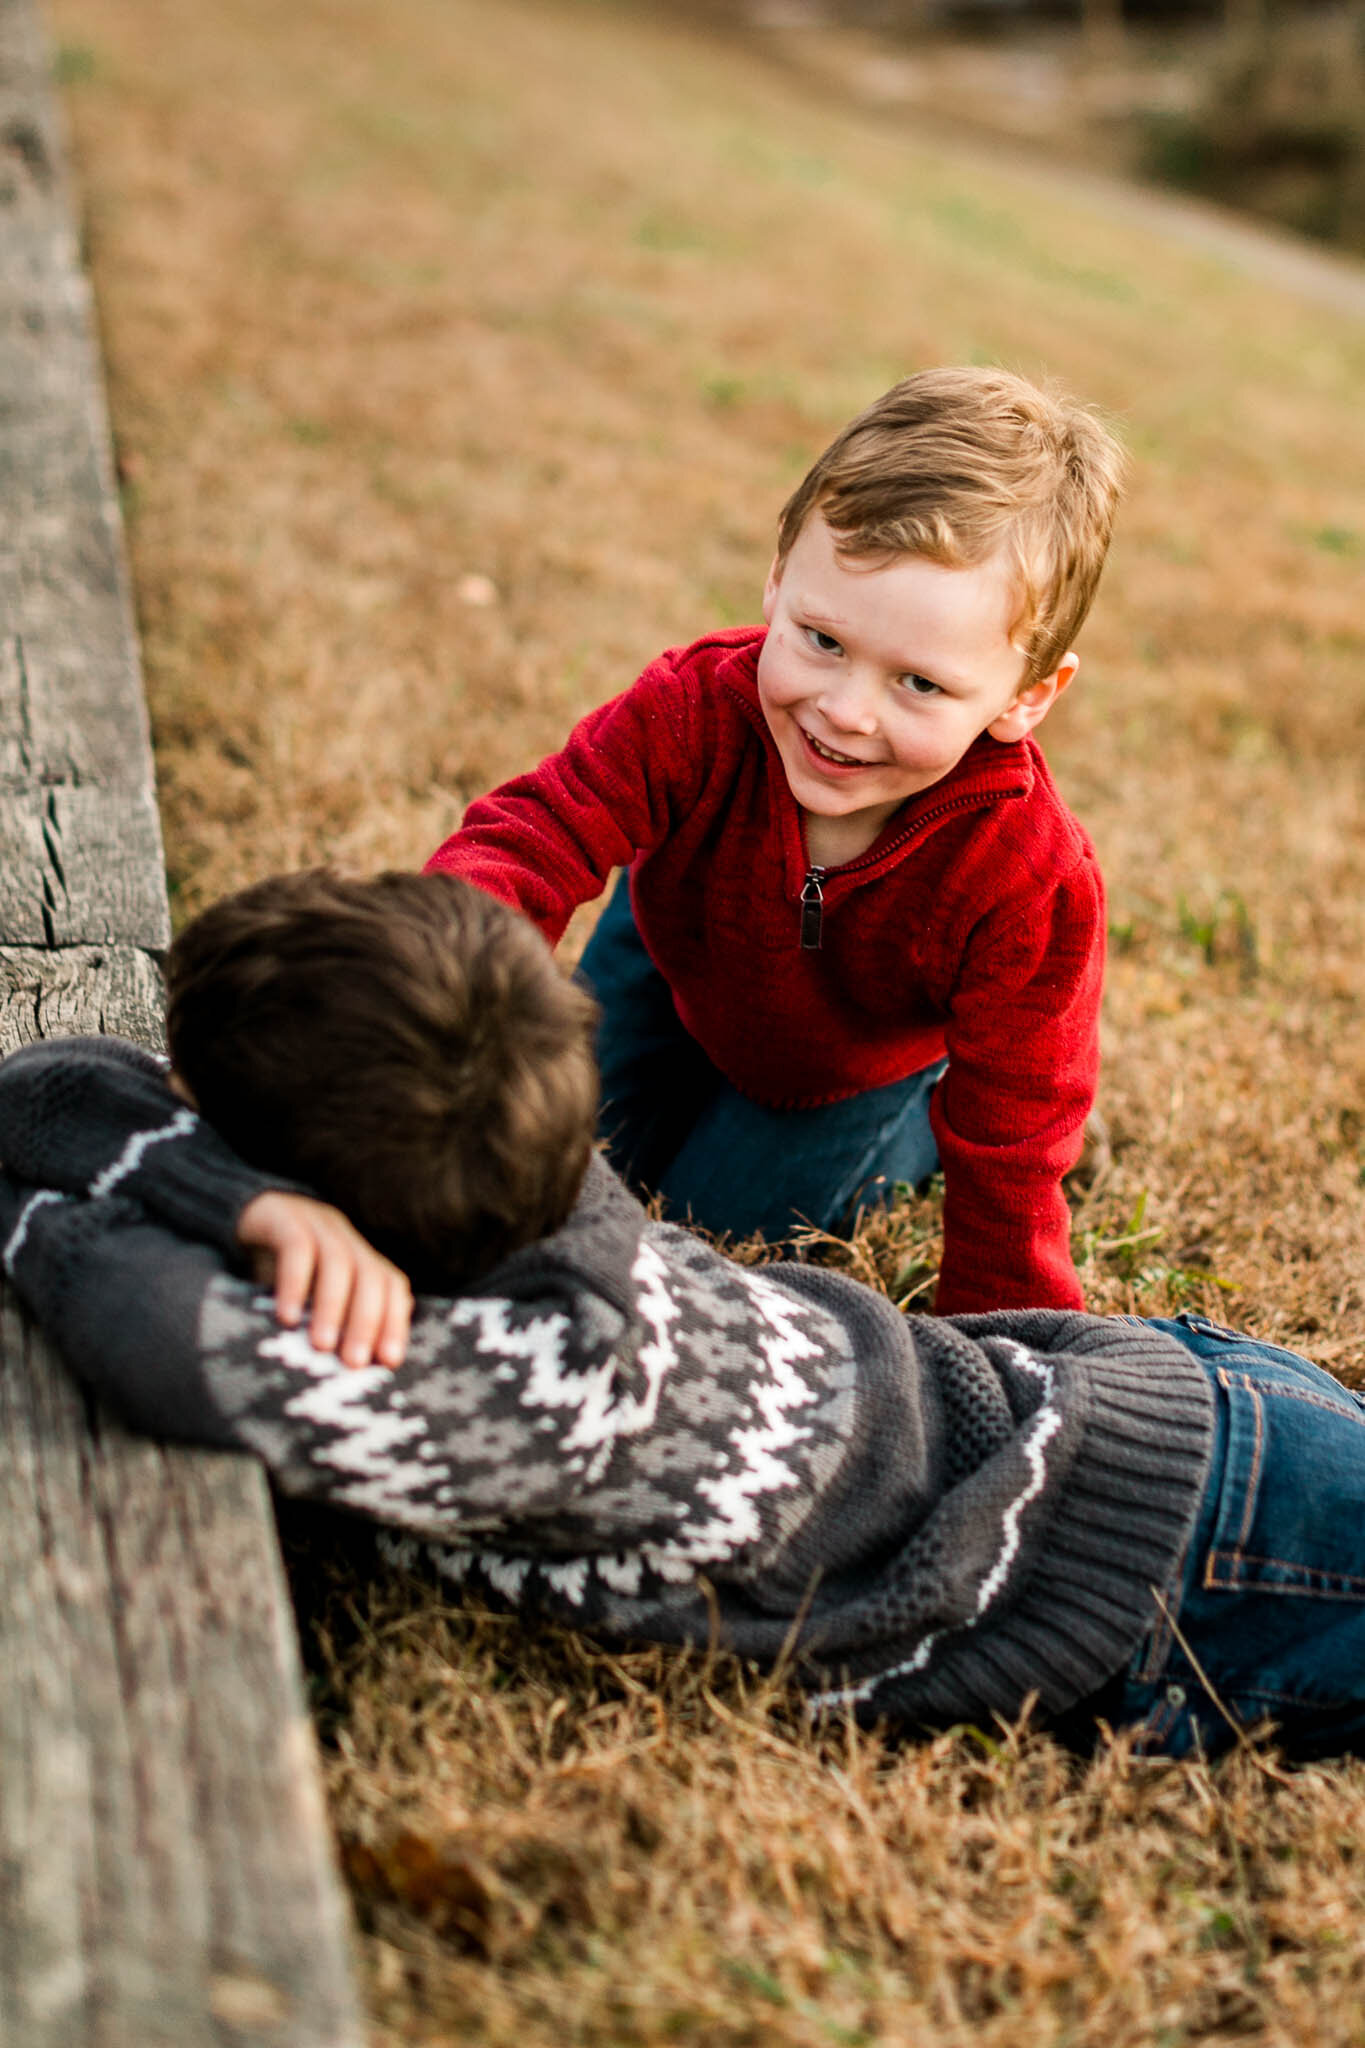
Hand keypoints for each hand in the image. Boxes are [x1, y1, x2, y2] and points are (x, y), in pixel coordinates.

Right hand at [236, 1192, 412, 1369]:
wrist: (242, 1214)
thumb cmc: (278, 1271)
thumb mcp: (308, 1297)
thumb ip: (328, 1324)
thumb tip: (345, 1375)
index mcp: (360, 1257)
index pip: (393, 1287)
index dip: (395, 1322)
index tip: (390, 1361)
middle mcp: (346, 1240)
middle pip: (372, 1276)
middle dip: (368, 1321)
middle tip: (355, 1362)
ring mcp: (317, 1224)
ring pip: (338, 1262)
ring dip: (333, 1306)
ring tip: (322, 1345)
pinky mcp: (284, 1217)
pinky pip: (296, 1247)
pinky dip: (295, 1283)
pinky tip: (285, 1317)